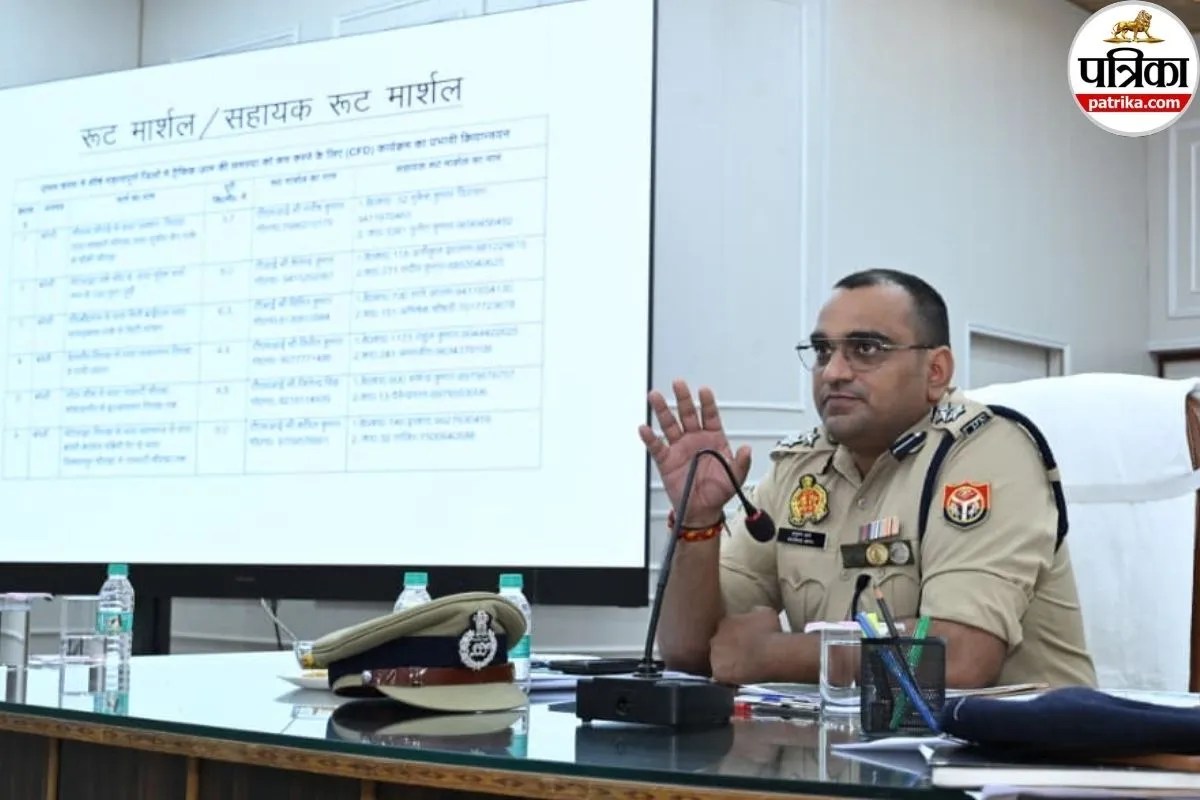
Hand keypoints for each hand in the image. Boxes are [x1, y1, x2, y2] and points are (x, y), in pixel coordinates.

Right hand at [638, 379, 751, 525]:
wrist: (702, 510)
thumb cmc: (718, 492)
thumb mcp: (736, 477)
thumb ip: (741, 463)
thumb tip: (746, 449)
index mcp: (713, 439)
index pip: (710, 415)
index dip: (707, 403)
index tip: (704, 391)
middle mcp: (695, 439)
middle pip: (687, 414)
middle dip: (683, 398)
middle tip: (678, 384)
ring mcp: (679, 448)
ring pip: (669, 424)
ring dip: (662, 410)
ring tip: (655, 396)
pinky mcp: (666, 460)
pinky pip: (656, 447)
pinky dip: (650, 438)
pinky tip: (644, 429)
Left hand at [709, 606, 781, 684]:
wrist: (770, 654)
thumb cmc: (771, 632)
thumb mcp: (765, 612)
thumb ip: (754, 612)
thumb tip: (753, 612)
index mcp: (725, 622)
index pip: (725, 629)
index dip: (734, 636)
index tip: (743, 641)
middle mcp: (715, 637)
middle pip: (718, 644)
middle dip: (728, 649)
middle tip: (742, 656)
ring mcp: (714, 655)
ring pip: (717, 660)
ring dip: (726, 663)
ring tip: (740, 669)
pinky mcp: (717, 672)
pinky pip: (719, 676)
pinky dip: (727, 678)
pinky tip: (737, 679)